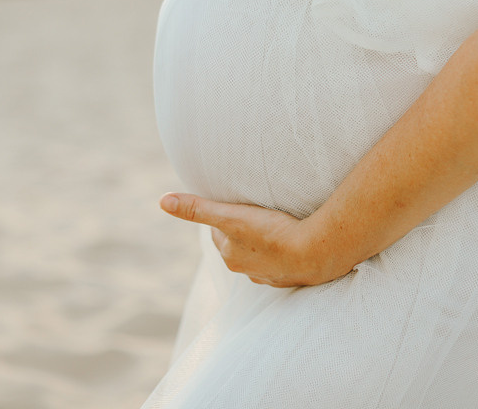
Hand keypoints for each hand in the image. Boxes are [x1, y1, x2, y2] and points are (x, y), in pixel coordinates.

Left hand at [159, 192, 349, 287]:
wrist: (316, 254)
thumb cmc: (272, 233)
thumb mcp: (231, 216)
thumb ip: (197, 208)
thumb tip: (162, 200)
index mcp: (230, 256)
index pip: (219, 233)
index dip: (225, 216)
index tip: (234, 204)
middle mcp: (247, 271)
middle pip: (239, 245)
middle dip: (243, 231)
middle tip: (255, 212)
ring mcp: (272, 276)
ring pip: (261, 256)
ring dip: (265, 243)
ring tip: (276, 225)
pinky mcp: (294, 277)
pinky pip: (284, 263)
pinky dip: (285, 252)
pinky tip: (294, 241)